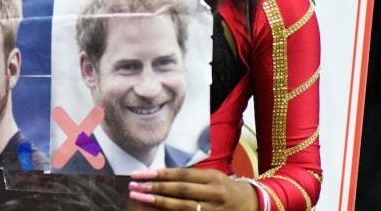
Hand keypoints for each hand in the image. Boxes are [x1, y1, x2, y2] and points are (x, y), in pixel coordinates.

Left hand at [128, 167, 257, 210]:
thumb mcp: (211, 176)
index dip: (160, 174)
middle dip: (154, 188)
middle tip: (134, 186)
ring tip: (139, 198)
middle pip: (179, 191)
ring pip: (181, 208)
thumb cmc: (222, 187)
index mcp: (212, 178)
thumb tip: (159, 175)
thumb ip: (189, 176)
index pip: (181, 175)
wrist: (247, 204)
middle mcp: (213, 194)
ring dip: (157, 203)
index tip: (140, 174)